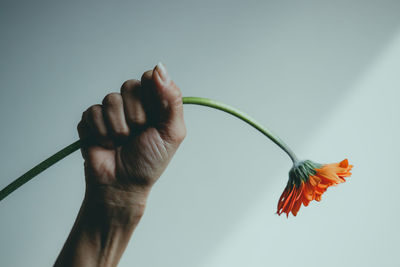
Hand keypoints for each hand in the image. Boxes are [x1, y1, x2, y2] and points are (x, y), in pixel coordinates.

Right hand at [77, 63, 185, 204]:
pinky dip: (101, 133)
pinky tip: (106, 144)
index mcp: (154, 103)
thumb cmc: (149, 161)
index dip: (151, 96)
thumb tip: (160, 68)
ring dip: (118, 128)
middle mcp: (133, 103)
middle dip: (136, 116)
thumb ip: (172, 99)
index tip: (153, 118)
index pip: (150, 78)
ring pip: (111, 99)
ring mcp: (111, 110)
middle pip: (130, 86)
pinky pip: (92, 112)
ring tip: (122, 142)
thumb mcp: (172, 132)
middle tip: (138, 135)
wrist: (122, 185)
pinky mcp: (91, 119)